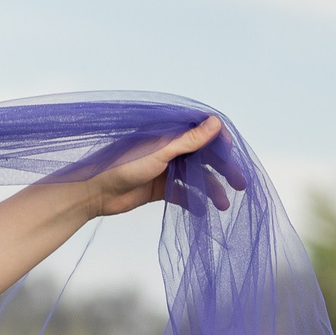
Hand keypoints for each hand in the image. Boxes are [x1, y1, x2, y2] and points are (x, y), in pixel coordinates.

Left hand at [87, 115, 237, 217]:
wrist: (94, 193)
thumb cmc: (123, 166)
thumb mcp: (160, 152)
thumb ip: (188, 141)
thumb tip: (215, 122)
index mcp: (169, 134)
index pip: (202, 133)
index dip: (220, 143)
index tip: (234, 156)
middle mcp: (169, 149)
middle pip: (203, 157)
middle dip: (223, 170)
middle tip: (241, 184)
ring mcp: (164, 169)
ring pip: (195, 177)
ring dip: (211, 189)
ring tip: (224, 205)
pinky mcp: (158, 188)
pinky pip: (182, 193)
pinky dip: (193, 201)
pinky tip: (203, 211)